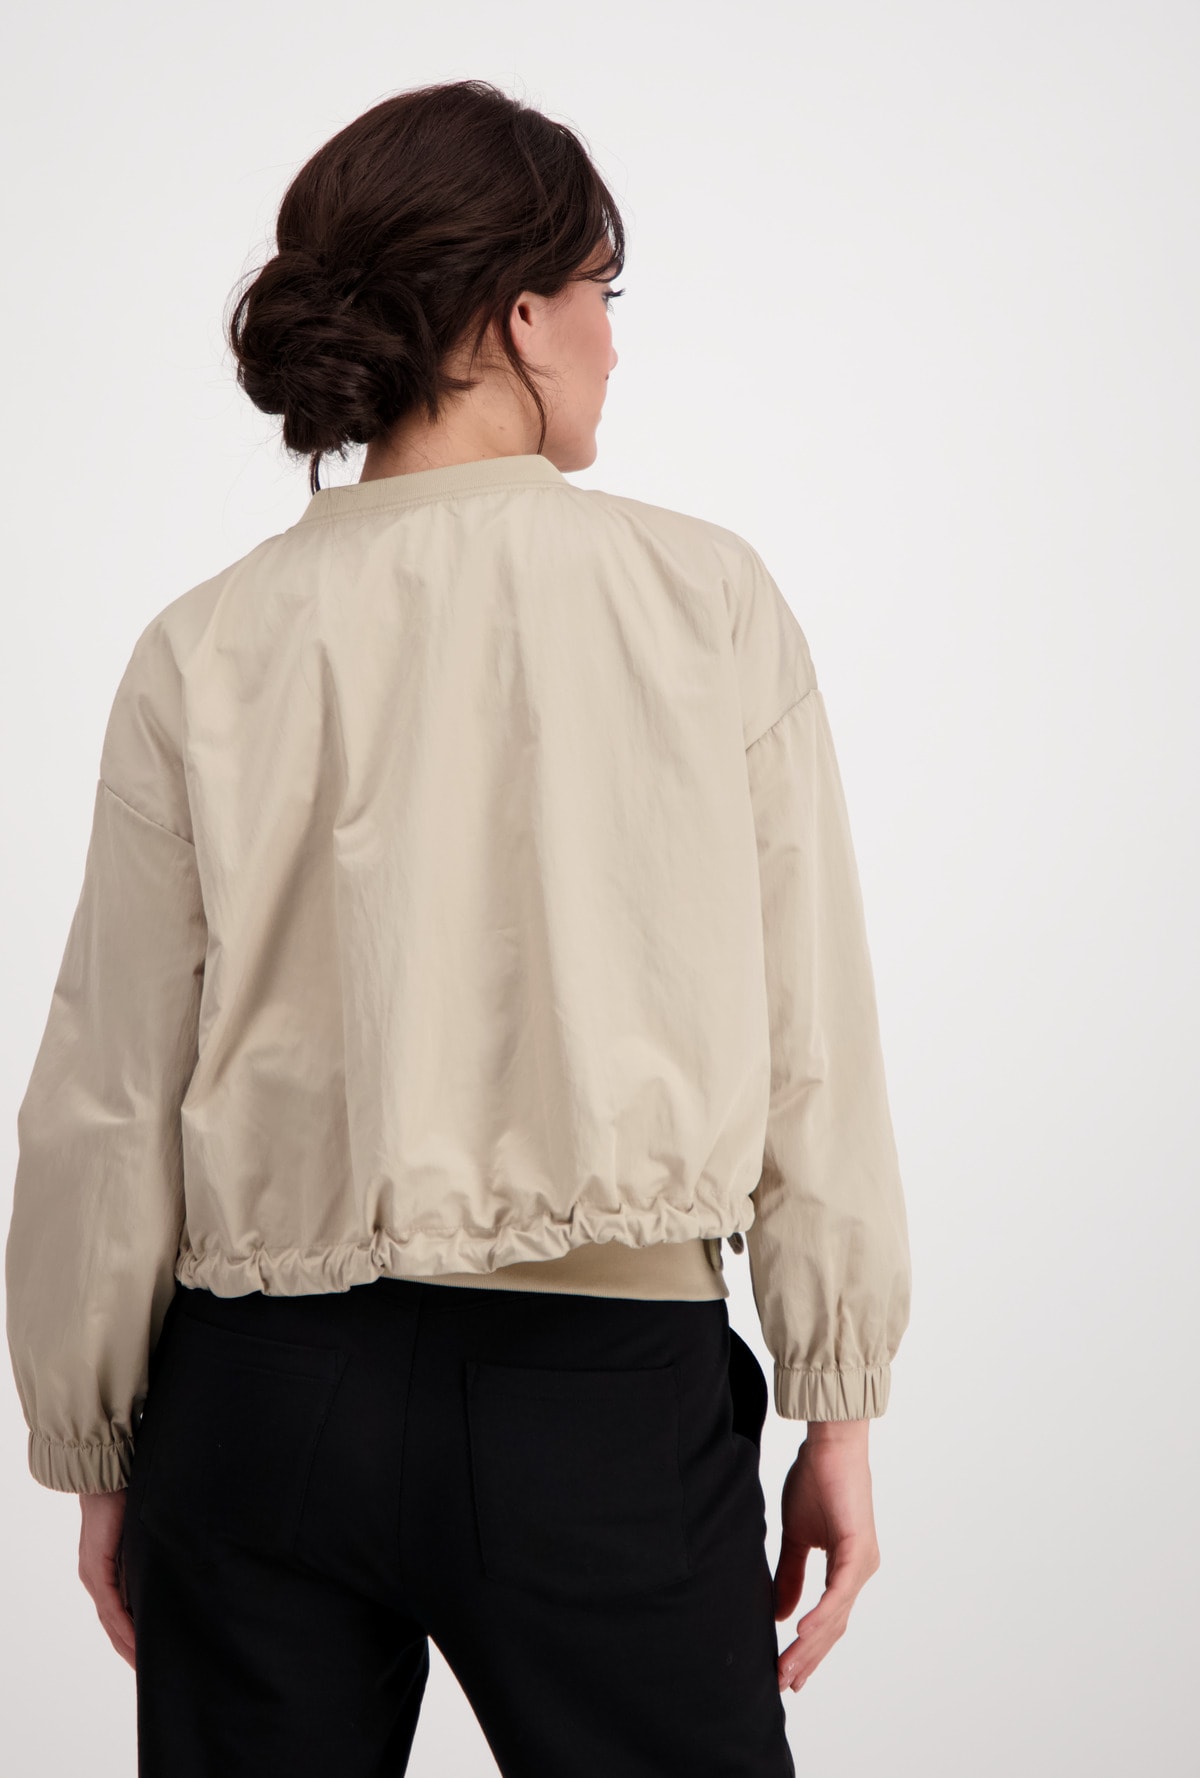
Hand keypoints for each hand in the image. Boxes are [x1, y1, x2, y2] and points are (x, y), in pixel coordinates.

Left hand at [78, 1487, 135, 1668]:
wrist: (105, 1477)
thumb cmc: (124, 1496)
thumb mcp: (140, 1533)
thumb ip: (149, 1552)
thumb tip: (170, 1564)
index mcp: (105, 1570)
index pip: (117, 1612)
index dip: (130, 1635)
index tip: (148, 1653)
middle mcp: (95, 1577)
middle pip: (111, 1624)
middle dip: (129, 1649)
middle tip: (148, 1670)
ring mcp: (94, 1575)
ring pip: (110, 1620)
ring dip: (126, 1644)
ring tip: (143, 1664)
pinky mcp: (97, 1569)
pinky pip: (111, 1606)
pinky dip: (123, 1626)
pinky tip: (135, 1640)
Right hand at [773, 1420, 879, 1691]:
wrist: (829, 1444)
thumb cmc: (815, 1481)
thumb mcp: (795, 1536)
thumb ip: (789, 1575)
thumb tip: (781, 1614)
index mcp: (847, 1569)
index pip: (828, 1620)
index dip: (809, 1649)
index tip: (787, 1674)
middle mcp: (860, 1571)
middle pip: (833, 1627)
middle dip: (808, 1658)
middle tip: (783, 1684)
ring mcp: (862, 1562)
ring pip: (836, 1616)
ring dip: (810, 1645)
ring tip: (787, 1668)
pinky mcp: (858, 1548)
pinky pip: (839, 1591)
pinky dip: (822, 1614)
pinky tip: (802, 1632)